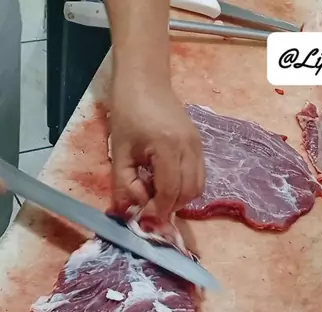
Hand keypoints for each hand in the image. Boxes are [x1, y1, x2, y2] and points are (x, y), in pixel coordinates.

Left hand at [109, 80, 204, 221]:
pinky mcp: (200, 145)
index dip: (159, 210)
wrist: (145, 80)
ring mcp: (198, 146)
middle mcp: (189, 148)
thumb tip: (134, 210)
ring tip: (159, 195)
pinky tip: (167, 182)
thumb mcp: (119, 151)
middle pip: (188, 193)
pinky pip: (199, 176)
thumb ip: (125, 184)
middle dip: (170, 207)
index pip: (170, 191)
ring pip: (198, 187)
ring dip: (180, 199)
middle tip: (150, 208)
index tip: (145, 218)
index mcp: (167, 146)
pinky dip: (186, 187)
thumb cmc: (127, 112)